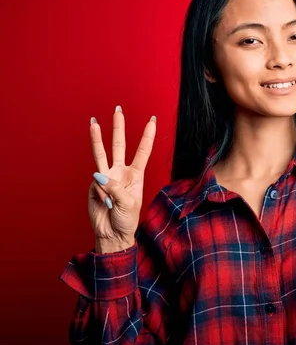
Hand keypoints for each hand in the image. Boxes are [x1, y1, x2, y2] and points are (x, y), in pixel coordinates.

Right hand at [88, 106, 156, 252]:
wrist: (112, 235)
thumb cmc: (126, 220)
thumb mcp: (128, 203)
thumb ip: (114, 188)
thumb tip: (98, 175)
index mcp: (136, 175)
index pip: (143, 151)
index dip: (147, 136)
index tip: (152, 119)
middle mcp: (121, 172)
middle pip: (119, 145)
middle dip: (119, 127)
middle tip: (118, 109)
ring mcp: (106, 177)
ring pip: (101, 154)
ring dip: (97, 138)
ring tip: (93, 122)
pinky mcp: (94, 186)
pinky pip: (96, 184)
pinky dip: (101, 194)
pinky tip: (105, 204)